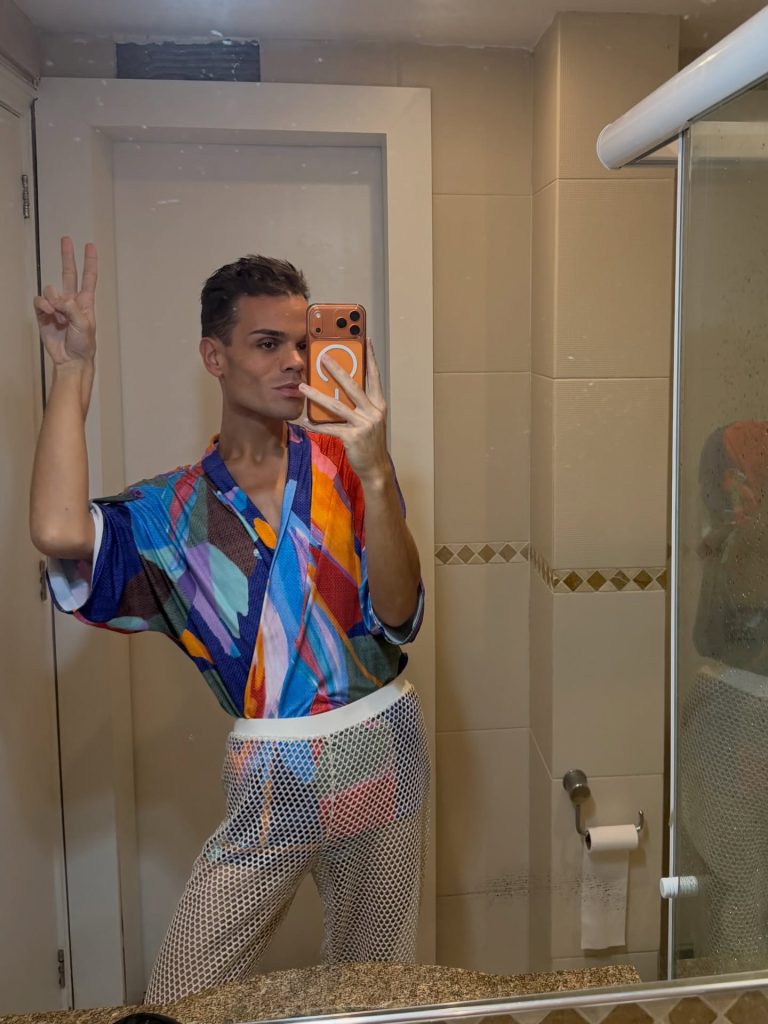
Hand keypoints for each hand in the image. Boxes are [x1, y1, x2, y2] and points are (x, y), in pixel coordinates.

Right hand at [34, 237, 97, 366]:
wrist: (70, 359)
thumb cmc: (83, 345)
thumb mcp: (84, 325)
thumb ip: (71, 308)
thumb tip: (57, 298)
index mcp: (85, 302)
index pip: (88, 277)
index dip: (90, 261)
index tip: (90, 246)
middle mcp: (71, 301)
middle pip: (68, 273)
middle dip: (67, 256)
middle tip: (66, 240)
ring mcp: (57, 307)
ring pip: (50, 291)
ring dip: (52, 300)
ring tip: (57, 315)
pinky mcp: (44, 314)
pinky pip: (40, 301)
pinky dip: (43, 305)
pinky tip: (49, 314)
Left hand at [300, 338, 389, 483]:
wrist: (376, 467)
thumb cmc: (370, 441)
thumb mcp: (370, 419)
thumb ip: (360, 404)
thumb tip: (340, 387)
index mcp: (378, 404)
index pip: (374, 376)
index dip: (370, 357)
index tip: (365, 340)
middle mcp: (373, 411)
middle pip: (352, 385)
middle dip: (337, 369)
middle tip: (323, 356)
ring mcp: (364, 424)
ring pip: (336, 405)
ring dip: (317, 395)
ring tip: (302, 386)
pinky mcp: (352, 437)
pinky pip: (330, 428)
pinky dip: (316, 424)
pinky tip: (304, 420)